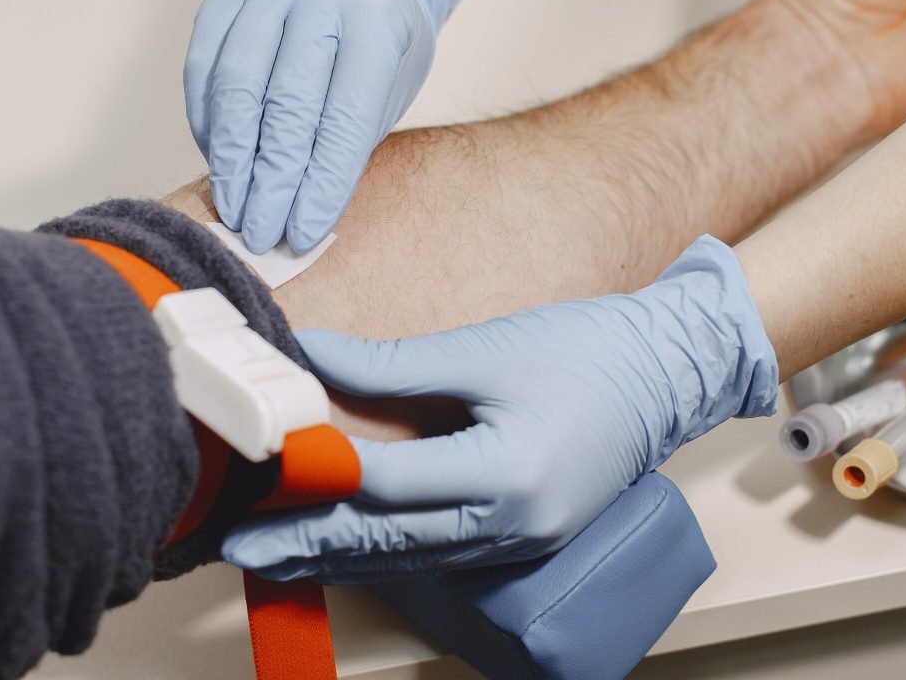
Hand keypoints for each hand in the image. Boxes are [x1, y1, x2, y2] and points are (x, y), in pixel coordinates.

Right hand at [184, 0, 478, 252]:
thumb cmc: (380, 49)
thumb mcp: (388, 91)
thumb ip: (346, 143)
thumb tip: (299, 216)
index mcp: (376, 21)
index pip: (344, 118)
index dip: (321, 183)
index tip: (302, 233)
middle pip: (286, 103)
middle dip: (272, 180)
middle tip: (262, 233)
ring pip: (236, 84)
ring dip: (232, 158)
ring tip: (235, 209)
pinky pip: (203, 66)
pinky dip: (207, 122)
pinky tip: (219, 163)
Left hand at [222, 237, 777, 582]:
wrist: (670, 371)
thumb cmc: (591, 353)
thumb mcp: (489, 349)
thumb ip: (394, 365)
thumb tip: (312, 357)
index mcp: (508, 477)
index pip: (388, 484)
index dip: (318, 472)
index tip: (259, 460)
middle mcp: (511, 526)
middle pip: (389, 541)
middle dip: (307, 543)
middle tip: (235, 547)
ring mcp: (519, 541)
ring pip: (409, 557)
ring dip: (337, 555)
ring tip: (270, 557)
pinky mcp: (520, 536)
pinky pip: (437, 552)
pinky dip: (384, 549)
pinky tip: (343, 544)